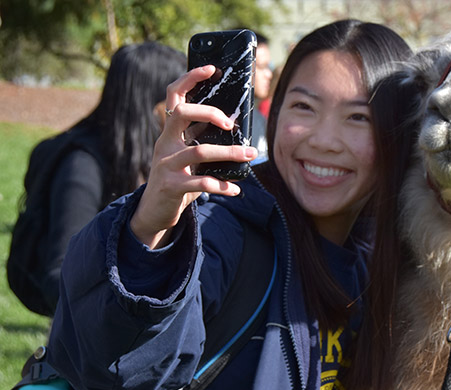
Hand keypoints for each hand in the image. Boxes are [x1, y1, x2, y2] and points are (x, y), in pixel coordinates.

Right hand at [130, 65, 257, 248]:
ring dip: (229, 152)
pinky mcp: (171, 186)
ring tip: (249, 155)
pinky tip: (236, 189)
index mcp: (169, 131)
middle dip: (209, 113)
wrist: (154, 211)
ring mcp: (166, 164)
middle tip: (229, 123)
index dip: (190, 78)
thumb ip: (202, 139)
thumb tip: (235, 128)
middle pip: (182, 114)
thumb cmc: (178, 178)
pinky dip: (223, 185)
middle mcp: (164, 143)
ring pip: (198, 151)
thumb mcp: (187, 155)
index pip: (174, 96)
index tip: (211, 68)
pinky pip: (202, 183)